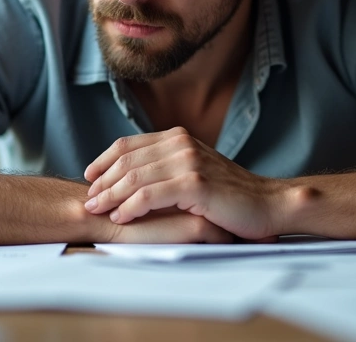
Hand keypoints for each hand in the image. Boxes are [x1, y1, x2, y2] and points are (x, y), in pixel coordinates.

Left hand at [83, 127, 290, 239]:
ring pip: (135, 177)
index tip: (89, 177)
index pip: (129, 144)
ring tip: (97, 210)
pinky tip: (122, 218)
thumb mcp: (194, 172)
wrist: (267, 204)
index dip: (104, 160)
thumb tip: (129, 178)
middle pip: (127, 160)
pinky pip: (151, 194)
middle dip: (103, 181)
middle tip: (88, 200)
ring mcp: (188, 161)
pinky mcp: (195, 183)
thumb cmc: (229, 195)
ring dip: (111, 195)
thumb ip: (166, 168)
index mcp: (178, 137)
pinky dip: (131, 207)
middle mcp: (181, 143)